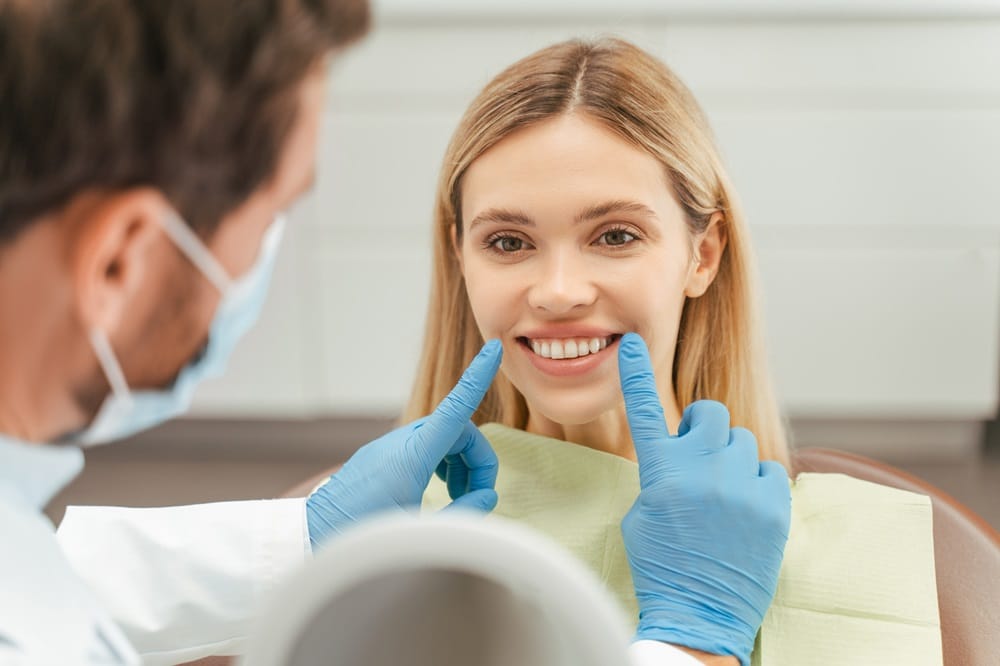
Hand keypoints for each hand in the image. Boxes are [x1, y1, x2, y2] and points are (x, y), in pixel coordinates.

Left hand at [306, 340, 502, 547]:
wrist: (311, 537)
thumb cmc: (363, 536)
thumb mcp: (421, 532)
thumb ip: (462, 513)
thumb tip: (486, 497)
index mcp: (413, 455)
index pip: (455, 407)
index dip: (477, 377)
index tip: (492, 349)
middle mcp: (400, 443)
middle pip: (457, 430)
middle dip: (477, 459)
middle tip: (476, 497)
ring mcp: (388, 448)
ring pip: (441, 438)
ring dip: (460, 463)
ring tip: (457, 498)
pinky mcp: (380, 457)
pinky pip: (422, 447)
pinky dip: (441, 463)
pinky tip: (438, 491)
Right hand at [618, 333, 789, 665]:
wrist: (698, 614)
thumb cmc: (661, 566)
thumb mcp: (642, 515)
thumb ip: (660, 474)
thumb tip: (680, 454)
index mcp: (660, 473)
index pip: (645, 411)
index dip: (636, 375)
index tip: (633, 344)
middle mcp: (702, 471)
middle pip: (709, 413)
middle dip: (702, 428)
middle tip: (698, 455)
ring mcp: (741, 487)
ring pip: (742, 440)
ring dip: (731, 458)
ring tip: (723, 493)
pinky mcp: (774, 506)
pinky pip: (769, 468)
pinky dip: (757, 481)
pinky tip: (745, 508)